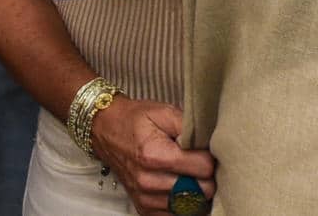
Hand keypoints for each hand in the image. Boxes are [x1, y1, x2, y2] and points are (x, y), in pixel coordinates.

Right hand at [90, 95, 216, 215]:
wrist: (107, 131)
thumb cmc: (135, 121)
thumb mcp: (163, 112)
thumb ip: (189, 126)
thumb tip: (210, 143)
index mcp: (155, 156)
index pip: (203, 168)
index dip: (210, 157)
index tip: (206, 150)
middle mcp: (148, 182)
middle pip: (201, 191)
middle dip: (207, 177)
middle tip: (202, 162)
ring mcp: (145, 198)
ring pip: (191, 206)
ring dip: (196, 191)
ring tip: (191, 173)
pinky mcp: (143, 208)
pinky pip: (175, 214)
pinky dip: (183, 203)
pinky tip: (181, 186)